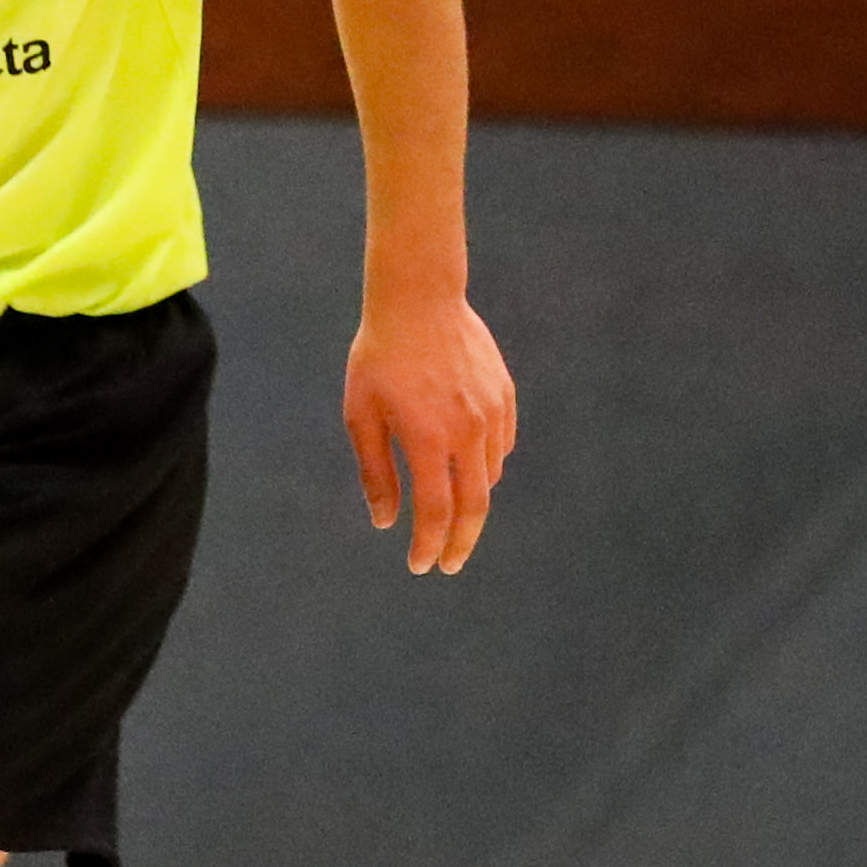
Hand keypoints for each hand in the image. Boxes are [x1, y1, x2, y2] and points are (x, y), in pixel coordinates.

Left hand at [347, 292, 516, 575]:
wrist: (419, 300)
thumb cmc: (378, 358)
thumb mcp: (361, 415)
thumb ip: (375, 471)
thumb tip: (386, 522)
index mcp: (427, 439)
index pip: (435, 511)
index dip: (429, 545)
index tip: (421, 566)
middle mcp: (466, 431)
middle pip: (474, 506)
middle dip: (461, 543)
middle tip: (449, 565)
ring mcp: (491, 413)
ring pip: (488, 476)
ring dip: (471, 502)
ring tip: (450, 513)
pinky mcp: (504, 397)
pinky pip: (501, 447)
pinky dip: (486, 467)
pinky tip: (468, 471)